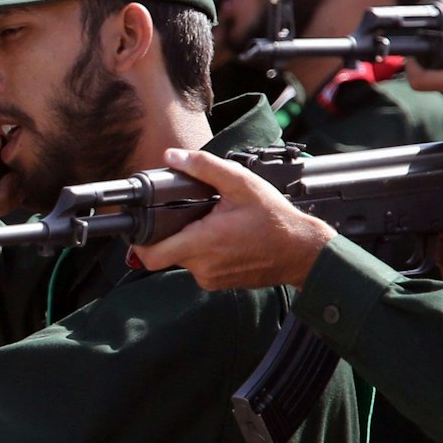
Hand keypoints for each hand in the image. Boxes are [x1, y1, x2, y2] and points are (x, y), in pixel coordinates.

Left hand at [129, 148, 336, 289]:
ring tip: (214, 224)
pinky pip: (200, 267)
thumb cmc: (275, 219)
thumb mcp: (240, 183)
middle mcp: (202, 267)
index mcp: (202, 242)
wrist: (302, 252)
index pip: (150, 255)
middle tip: (188, 215)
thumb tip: (172, 157)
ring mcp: (211, 279)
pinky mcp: (220, 284)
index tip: (142, 226)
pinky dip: (205, 252)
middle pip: (166, 253)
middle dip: (171, 233)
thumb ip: (203, 167)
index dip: (140, 241)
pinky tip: (224, 238)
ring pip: (183, 259)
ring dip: (190, 241)